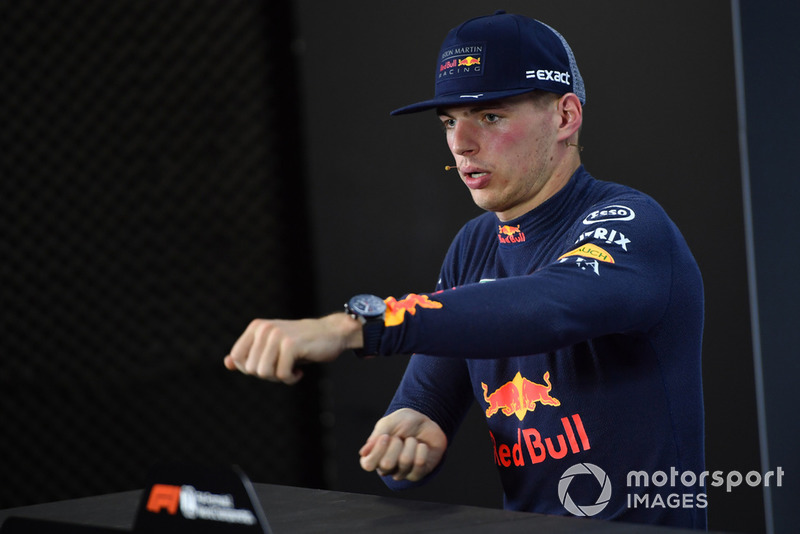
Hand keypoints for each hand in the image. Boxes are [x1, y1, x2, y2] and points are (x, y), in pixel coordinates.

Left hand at [224, 313, 360, 384]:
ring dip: (279, 378)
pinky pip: (282, 374)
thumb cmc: (301, 343)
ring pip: (264, 373)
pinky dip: (291, 379)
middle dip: (268, 375)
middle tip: (284, 367)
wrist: (331, 333)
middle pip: (251, 369)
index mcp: (256, 327)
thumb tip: (227, 363)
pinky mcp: (290, 344)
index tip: (269, 365)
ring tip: (291, 369)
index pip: (236, 358)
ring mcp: (277, 335)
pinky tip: (300, 371)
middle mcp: (264, 328)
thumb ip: (250, 355)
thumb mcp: (272, 348)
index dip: (250, 369)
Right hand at [359, 408, 446, 481]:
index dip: (377, 451)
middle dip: (396, 444)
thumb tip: (363, 453)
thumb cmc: (403, 423)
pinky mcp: (417, 473)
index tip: (385, 437)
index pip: (368, 464)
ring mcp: (401, 473)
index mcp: (374, 456)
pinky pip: (419, 465)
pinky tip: (421, 446)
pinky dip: (422, 450)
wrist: (425, 423)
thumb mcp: (388, 423)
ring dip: (411, 444)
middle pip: (386, 464)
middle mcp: (386, 468)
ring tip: (412, 440)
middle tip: (400, 437)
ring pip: (405, 462)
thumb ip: (376, 437)